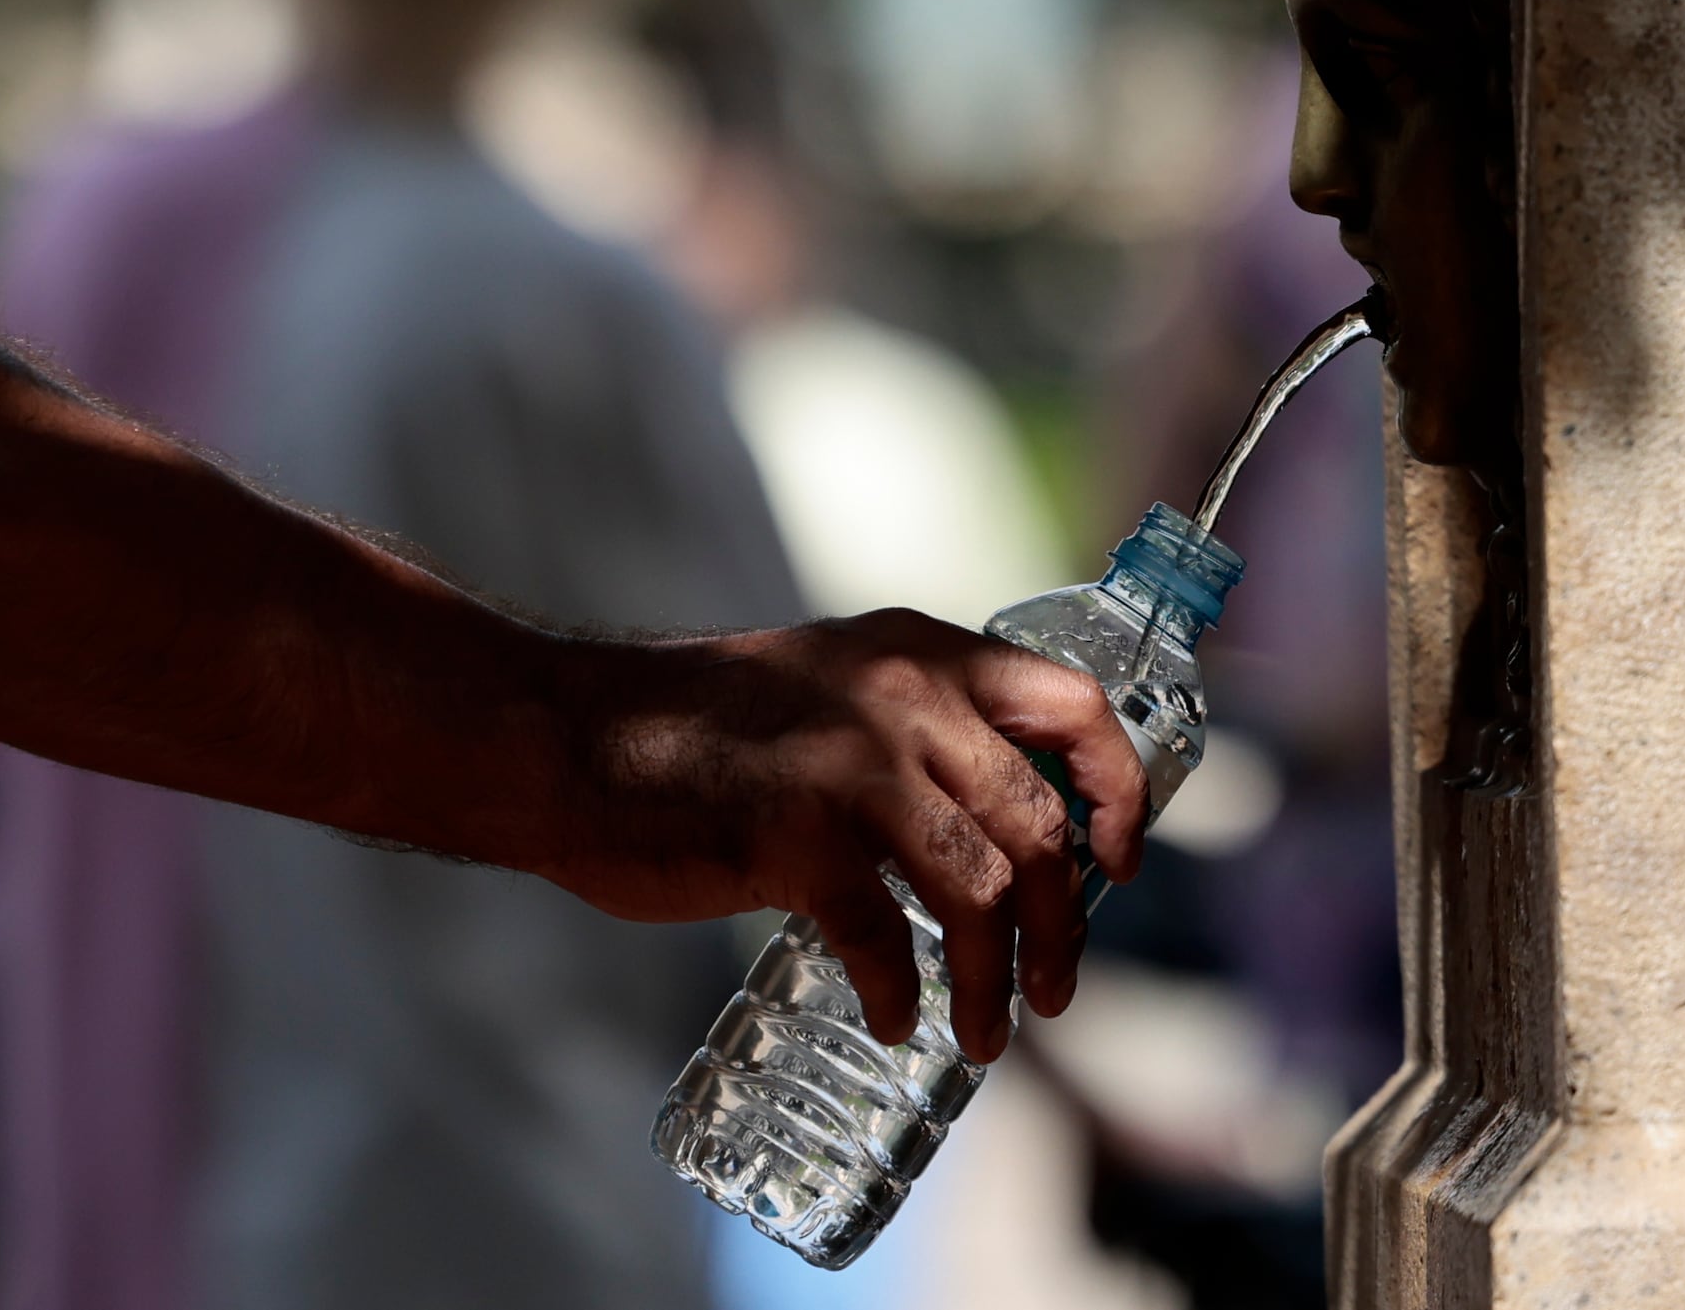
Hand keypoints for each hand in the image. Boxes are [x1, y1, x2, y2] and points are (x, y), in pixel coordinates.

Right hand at [545, 613, 1145, 1063]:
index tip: (1116, 863)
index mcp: (916, 649)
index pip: (1073, 706)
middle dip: (1064, 926)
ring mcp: (849, 762)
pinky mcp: (796, 833)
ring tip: (984, 1034)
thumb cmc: (692, 731)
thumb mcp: (827, 690)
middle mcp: (900, 693)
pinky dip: (897, 994)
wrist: (565, 739)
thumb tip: (998, 833)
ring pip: (982, 893)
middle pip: (1038, 824)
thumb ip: (909, 732)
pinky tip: (888, 1016)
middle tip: (1054, 989)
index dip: (1119, 790)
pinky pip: (885, 939)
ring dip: (996, 983)